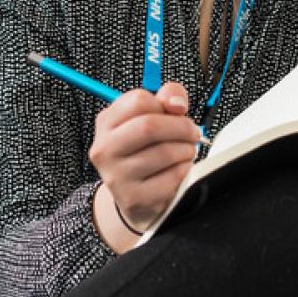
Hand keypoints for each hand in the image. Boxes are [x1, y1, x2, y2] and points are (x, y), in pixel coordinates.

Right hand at [88, 81, 199, 234]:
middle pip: (149, 126)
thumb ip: (167, 98)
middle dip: (181, 127)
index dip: (165, 104)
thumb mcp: (151, 118)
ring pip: (164, 153)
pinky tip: (180, 169)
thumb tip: (177, 103)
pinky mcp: (134, 198)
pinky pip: (172, 177)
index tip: (177, 112)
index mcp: (106, 122)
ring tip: (186, 151)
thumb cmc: (146, 150)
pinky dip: (185, 169)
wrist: (136, 195)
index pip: (138, 101)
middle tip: (193, 133)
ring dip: (186, 150)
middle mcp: (105, 149)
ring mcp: (116, 176)